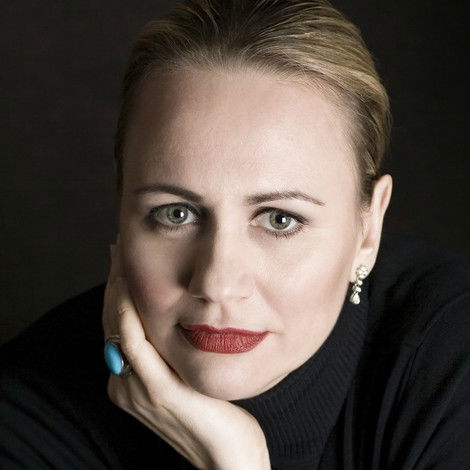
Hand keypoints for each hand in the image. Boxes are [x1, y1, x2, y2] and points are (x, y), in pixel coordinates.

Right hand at [102, 241, 270, 469]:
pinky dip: (127, 312)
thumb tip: (177, 322)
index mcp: (130, 382)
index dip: (116, 293)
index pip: (117, 328)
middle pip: (112, 323)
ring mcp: (138, 389)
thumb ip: (173, 356)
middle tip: (117, 252)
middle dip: (113, 285)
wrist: (229, 458)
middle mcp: (126, 385)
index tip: (121, 263)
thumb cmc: (215, 415)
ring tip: (120, 260)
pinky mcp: (157, 391)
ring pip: (117, 328)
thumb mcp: (188, 379)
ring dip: (117, 291)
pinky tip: (129, 288)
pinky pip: (133, 343)